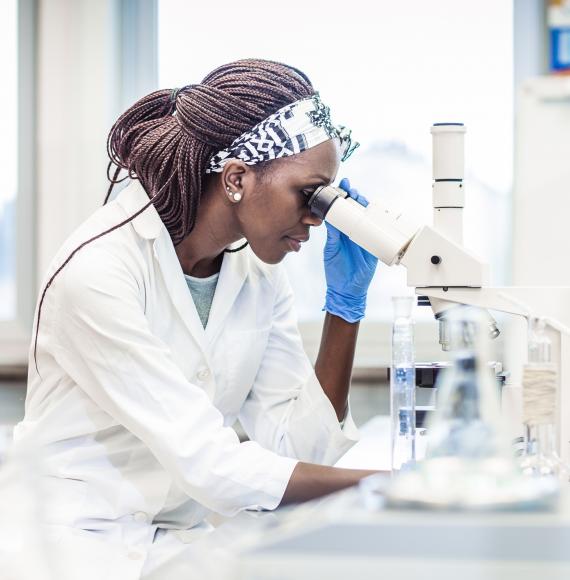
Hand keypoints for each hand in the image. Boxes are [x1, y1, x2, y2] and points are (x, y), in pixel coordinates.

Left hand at [323, 178, 377, 322]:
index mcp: (342, 231)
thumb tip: (330, 218)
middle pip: (357, 210)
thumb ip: (333, 235)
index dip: (343, 197)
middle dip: (355, 197)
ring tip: (360, 198)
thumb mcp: (332, 250)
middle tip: (351, 190)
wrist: (347, 289)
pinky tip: (377, 214)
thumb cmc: (336, 270)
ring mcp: (366, 237)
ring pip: (368, 218)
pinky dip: (380, 223)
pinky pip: (379, 232)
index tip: (342, 186)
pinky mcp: (375, 246)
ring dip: (366, 207)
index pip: (343, 210)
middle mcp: (354, 231)